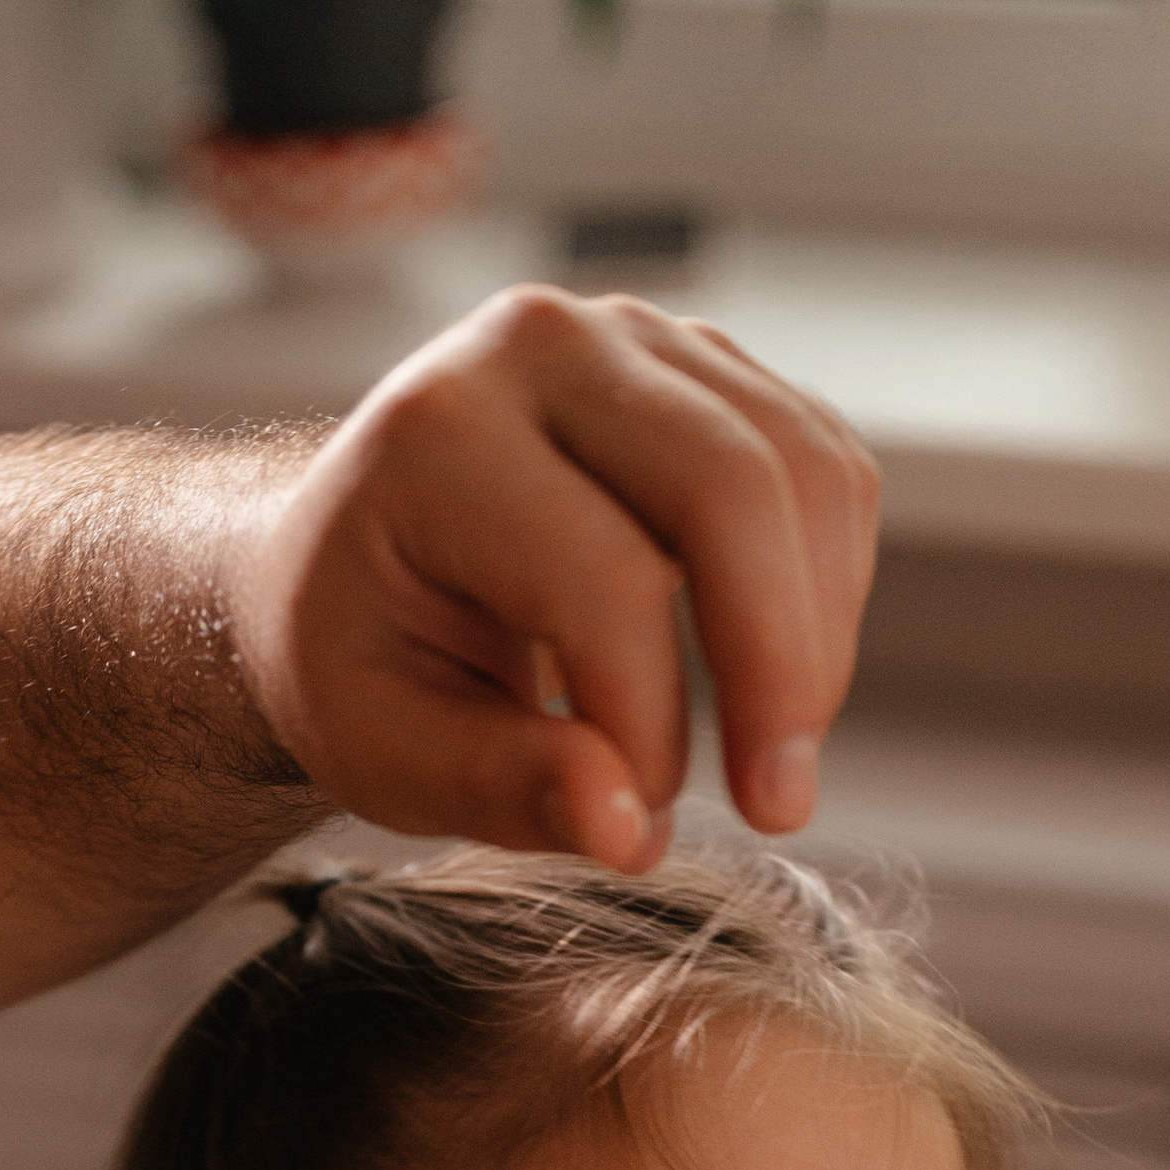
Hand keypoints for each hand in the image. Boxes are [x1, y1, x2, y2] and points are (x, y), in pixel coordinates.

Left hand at [230, 287, 876, 868]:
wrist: (342, 563)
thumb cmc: (354, 657)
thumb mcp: (380, 749)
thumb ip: (497, 788)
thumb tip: (625, 829)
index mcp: (439, 434)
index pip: (602, 578)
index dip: (647, 723)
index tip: (638, 824)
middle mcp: (545, 348)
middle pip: (730, 486)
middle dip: (779, 666)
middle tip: (777, 808)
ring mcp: (640, 341)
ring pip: (805, 471)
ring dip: (819, 636)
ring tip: (775, 760)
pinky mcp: (712, 372)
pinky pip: (825, 472)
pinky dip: (827, 590)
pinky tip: (776, 679)